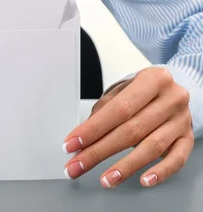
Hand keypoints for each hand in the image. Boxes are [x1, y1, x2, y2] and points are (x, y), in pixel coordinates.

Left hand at [63, 67, 193, 187]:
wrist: (172, 91)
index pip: (118, 109)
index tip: (72, 144)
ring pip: (152, 147)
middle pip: (131, 130)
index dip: (93, 129)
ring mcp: (182, 120)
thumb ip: (103, 112)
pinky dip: (160, 172)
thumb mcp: (122, 91)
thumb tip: (82, 139)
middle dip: (99, 151)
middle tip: (78, 165)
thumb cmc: (142, 92)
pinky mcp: (188, 138)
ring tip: (106, 179)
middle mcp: (171, 98)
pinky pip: (177, 159)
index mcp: (153, 80)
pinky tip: (144, 180)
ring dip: (125, 167)